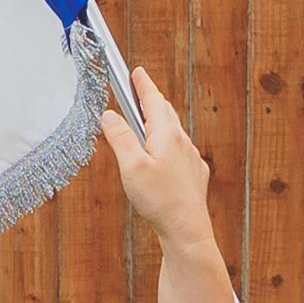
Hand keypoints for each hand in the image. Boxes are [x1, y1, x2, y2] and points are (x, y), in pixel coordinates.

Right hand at [95, 80, 222, 265]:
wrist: (187, 230)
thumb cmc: (159, 200)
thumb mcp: (131, 167)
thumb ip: (120, 138)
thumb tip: (109, 115)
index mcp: (166, 135)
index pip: (153, 100)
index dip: (143, 84)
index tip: (136, 72)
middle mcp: (182, 142)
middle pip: (165, 113)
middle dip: (151, 100)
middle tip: (139, 91)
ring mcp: (190, 158)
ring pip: (174, 132)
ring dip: (159, 122)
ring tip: (147, 122)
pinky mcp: (194, 175)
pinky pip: (180, 151)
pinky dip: (168, 144)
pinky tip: (162, 157)